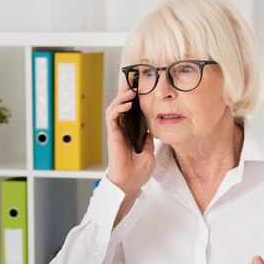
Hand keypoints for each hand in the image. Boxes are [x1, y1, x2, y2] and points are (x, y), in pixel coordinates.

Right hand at [105, 79, 154, 197]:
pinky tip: (126, 104)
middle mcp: (122, 130)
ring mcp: (116, 132)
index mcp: (131, 132)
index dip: (135, 98)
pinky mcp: (112, 135)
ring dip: (122, 97)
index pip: (132, 111)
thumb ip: (148, 138)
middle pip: (122, 106)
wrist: (130, 183)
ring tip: (131, 90)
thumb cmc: (138, 171)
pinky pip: (112, 117)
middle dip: (127, 92)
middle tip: (134, 81)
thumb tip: (151, 127)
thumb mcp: (149, 151)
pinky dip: (118, 108)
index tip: (142, 87)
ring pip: (115, 108)